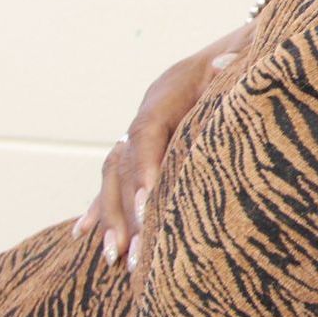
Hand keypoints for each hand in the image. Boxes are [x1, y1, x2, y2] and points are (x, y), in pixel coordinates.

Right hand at [75, 22, 254, 271]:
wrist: (215, 60)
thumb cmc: (232, 67)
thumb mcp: (234, 63)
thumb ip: (231, 65)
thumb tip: (224, 64)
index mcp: (165, 100)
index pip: (148, 135)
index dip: (145, 167)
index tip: (148, 201)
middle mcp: (142, 122)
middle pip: (125, 167)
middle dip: (127, 209)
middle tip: (134, 250)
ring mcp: (135, 138)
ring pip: (113, 179)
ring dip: (111, 217)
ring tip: (114, 256)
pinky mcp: (138, 152)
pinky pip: (113, 181)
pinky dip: (99, 206)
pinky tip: (82, 234)